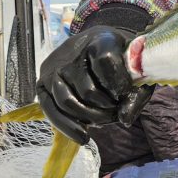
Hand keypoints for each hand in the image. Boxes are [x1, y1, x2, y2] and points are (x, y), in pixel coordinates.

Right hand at [36, 26, 153, 143]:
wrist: (97, 46)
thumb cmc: (119, 60)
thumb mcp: (135, 70)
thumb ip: (136, 94)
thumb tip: (124, 120)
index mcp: (100, 39)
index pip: (106, 61)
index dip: (119, 83)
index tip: (127, 93)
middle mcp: (72, 52)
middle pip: (88, 91)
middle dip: (106, 109)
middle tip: (116, 112)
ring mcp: (54, 68)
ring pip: (69, 103)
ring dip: (90, 118)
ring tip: (105, 120)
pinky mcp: (42, 83)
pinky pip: (51, 110)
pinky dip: (68, 127)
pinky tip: (83, 137)